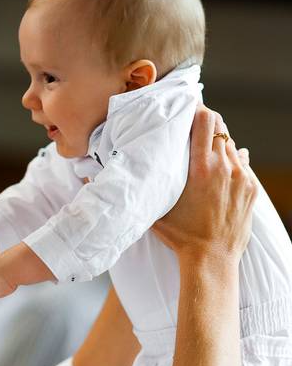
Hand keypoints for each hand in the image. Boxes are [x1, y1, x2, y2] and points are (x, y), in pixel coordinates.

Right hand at [152, 106, 256, 261]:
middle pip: (220, 127)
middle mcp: (225, 167)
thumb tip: (113, 172)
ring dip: (217, 142)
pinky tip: (220, 167)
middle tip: (191, 125)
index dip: (196, 109)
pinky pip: (242, 163)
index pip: (205, 120)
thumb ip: (148, 182)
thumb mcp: (157, 206)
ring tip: (203, 150)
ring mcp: (242, 177)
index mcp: (201, 167)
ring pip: (231, 145)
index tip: (187, 107)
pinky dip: (231, 160)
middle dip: (205, 123)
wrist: (212, 258)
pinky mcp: (251, 188)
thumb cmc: (180, 234)